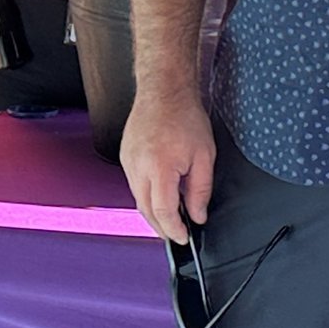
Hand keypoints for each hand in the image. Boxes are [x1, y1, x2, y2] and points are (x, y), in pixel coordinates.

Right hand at [122, 85, 215, 243]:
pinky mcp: (125, 156)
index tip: (184, 237)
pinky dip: (146, 195)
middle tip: (177, 234)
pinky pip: (134, 184)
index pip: (163, 212)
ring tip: (171, 217)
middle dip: (161, 227)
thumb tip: (197, 215)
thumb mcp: (204, 156)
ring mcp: (128, 161)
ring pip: (138, 199)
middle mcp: (138, 167)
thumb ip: (200, 190)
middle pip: (146, 211)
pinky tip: (159, 195)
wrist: (164, 90)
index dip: (174, 230)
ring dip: (153, 212)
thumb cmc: (184, 117)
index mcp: (159, 167)